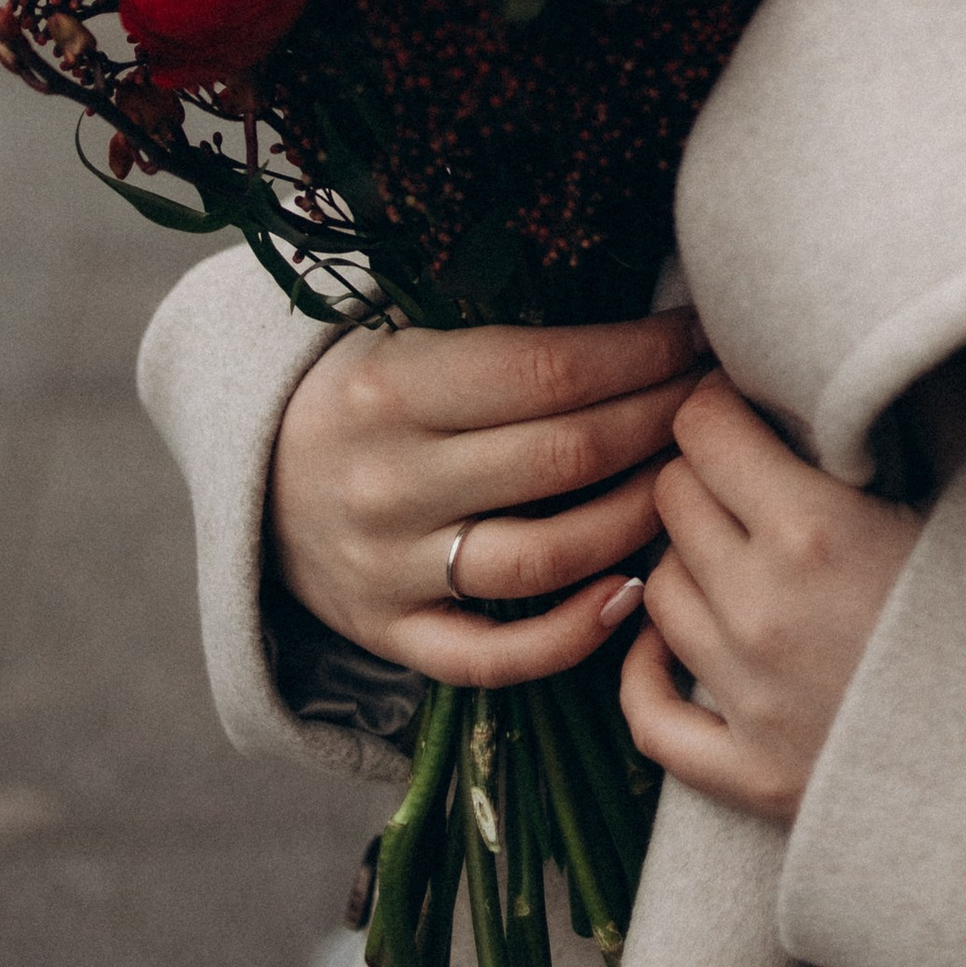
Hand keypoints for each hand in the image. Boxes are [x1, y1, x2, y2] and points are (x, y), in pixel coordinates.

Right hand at [269, 309, 707, 688]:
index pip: (547, 370)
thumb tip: (638, 310)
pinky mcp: (391, 636)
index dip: (641, 354)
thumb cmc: (362, 390)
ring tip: (690, 484)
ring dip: (636, 519)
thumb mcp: (402, 334)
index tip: (698, 336)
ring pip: (542, 559)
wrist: (249, 476)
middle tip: (716, 401)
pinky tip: (631, 594)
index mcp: (392, 387)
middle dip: (660, 422)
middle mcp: (388, 481)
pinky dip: (570, 635)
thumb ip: (501, 330)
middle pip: (563, 458)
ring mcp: (389, 569)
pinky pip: (493, 656)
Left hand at [619, 373, 921, 824]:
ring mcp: (750, 698)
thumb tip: (899, 338)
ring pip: (657, 588)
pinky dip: (647, 672)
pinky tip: (672, 644)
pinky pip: (649, 714)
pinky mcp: (751, 773)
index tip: (747, 404)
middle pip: (672, 497)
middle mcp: (760, 611)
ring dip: (689, 558)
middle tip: (752, 472)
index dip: (721, 402)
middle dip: (705, 471)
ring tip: (740, 549)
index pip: (703, 429)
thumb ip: (938, 408)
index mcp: (813, 530)